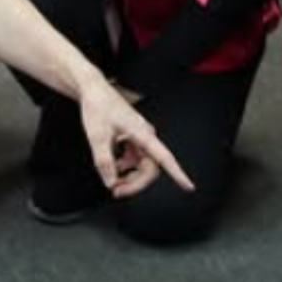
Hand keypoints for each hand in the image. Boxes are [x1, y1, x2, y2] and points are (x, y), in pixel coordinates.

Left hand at [77, 75, 193, 198]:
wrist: (93, 90)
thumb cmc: (97, 106)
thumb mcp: (97, 136)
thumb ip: (104, 161)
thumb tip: (110, 182)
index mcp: (141, 133)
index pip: (164, 157)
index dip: (177, 173)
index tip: (188, 186)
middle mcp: (144, 135)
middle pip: (150, 168)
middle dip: (135, 182)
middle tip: (117, 191)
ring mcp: (139, 137)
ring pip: (141, 165)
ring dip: (129, 176)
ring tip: (111, 180)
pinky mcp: (132, 137)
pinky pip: (134, 158)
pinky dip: (123, 166)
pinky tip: (112, 165)